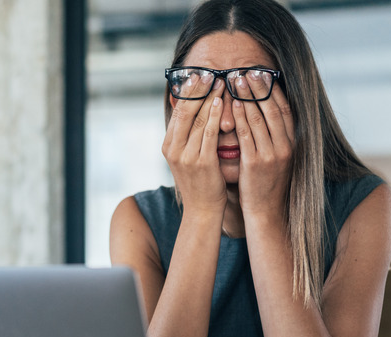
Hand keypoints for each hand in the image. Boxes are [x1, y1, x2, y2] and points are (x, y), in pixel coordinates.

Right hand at [162, 77, 227, 216]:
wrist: (202, 210)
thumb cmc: (199, 181)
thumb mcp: (187, 156)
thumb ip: (187, 136)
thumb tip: (192, 111)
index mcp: (168, 145)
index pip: (177, 112)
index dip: (187, 92)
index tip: (197, 75)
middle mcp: (173, 149)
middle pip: (185, 112)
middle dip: (197, 90)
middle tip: (209, 72)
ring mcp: (186, 156)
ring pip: (198, 119)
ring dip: (210, 98)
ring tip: (220, 81)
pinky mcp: (202, 162)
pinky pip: (209, 133)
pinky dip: (215, 115)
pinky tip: (222, 102)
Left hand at [231, 72, 294, 219]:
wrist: (266, 212)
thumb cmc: (266, 184)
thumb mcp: (276, 158)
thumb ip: (273, 137)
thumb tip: (266, 114)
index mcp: (292, 143)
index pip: (284, 109)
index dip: (274, 90)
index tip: (263, 73)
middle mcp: (285, 146)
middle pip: (272, 109)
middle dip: (259, 87)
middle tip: (247, 70)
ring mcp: (272, 154)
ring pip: (259, 118)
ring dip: (247, 96)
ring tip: (236, 79)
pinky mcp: (256, 163)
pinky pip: (247, 135)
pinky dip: (241, 117)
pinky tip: (234, 104)